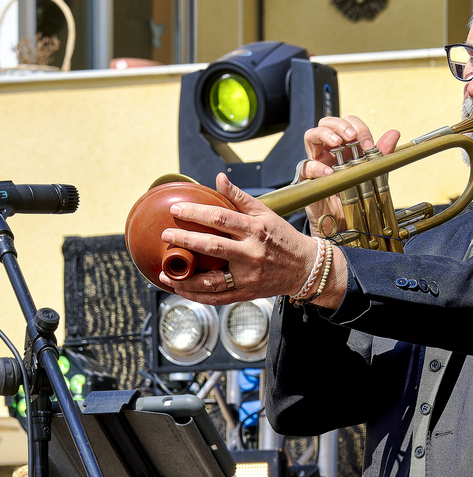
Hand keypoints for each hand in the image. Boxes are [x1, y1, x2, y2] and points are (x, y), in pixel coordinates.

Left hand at [158, 174, 347, 308]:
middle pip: (213, 247)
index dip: (196, 213)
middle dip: (186, 240)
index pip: (221, 219)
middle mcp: (252, 254)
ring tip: (164, 273)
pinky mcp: (247, 293)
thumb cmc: (283, 238)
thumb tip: (219, 178)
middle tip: (165, 235)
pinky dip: (197, 295)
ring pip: (213, 280)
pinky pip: (218, 298)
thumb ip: (240, 198)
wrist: (305, 268)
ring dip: (186, 278)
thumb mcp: (266, 214)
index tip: (176, 210)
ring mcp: (249, 276)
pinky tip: (180, 289)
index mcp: (256, 230)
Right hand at [301, 115, 399, 237]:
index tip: (369, 145)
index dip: (358, 128)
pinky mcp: (307, 179)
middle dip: (340, 125)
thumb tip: (395, 133)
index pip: (346, 124)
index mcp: (343, 146)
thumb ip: (381, 153)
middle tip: (352, 136)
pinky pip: (306, 166)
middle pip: (326, 123)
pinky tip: (330, 171)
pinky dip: (317, 166)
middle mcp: (328, 151)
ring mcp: (315, 163)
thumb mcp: (372, 172)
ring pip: (311, 136)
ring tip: (338, 142)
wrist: (345, 224)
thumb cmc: (355, 196)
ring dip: (326, 134)